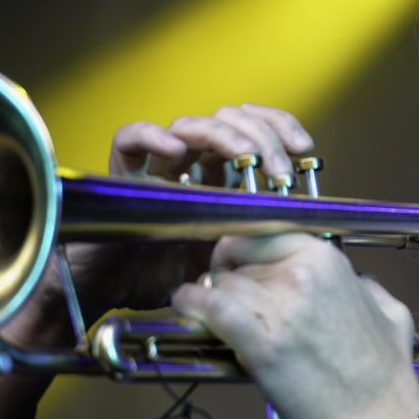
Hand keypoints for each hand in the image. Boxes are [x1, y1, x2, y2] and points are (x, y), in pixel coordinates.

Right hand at [7, 104, 317, 345]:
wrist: (113, 296)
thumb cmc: (169, 282)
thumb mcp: (229, 263)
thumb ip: (257, 242)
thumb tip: (305, 233)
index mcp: (220, 179)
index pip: (254, 133)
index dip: (280, 130)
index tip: (305, 150)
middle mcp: (191, 166)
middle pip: (228, 121)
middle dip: (262, 135)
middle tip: (279, 166)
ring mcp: (156, 167)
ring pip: (189, 125)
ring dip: (222, 134)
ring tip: (244, 156)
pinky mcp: (121, 175)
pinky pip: (129, 140)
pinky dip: (150, 138)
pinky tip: (173, 152)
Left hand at [171, 233, 418, 418]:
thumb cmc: (388, 375)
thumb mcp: (391, 312)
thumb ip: (366, 288)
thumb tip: (355, 283)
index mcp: (328, 260)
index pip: (263, 237)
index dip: (242, 253)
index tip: (234, 266)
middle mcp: (301, 274)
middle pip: (239, 265)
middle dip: (230, 283)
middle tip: (231, 307)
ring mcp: (280, 308)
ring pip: (222, 286)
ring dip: (211, 300)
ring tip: (209, 317)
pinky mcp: (260, 344)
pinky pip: (210, 308)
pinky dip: (191, 304)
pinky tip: (186, 308)